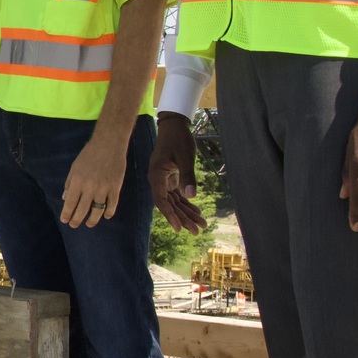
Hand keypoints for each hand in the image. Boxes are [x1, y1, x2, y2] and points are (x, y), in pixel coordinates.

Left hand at [61, 127, 129, 227]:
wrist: (108, 144)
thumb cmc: (89, 154)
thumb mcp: (74, 167)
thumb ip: (69, 183)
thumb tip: (65, 198)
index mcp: (77, 182)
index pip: (69, 203)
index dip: (66, 214)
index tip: (65, 220)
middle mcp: (89, 188)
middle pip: (82, 210)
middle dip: (76, 220)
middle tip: (74, 225)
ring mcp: (104, 189)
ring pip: (97, 210)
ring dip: (92, 220)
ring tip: (89, 224)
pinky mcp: (116, 188)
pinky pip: (112, 205)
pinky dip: (109, 212)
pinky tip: (106, 216)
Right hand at [151, 112, 205, 232]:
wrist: (174, 127)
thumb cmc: (178, 139)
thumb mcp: (184, 157)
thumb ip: (187, 176)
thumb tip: (191, 196)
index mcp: (156, 175)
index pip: (161, 200)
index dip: (170, 215)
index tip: (179, 228)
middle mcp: (158, 180)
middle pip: (169, 204)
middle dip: (183, 218)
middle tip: (196, 231)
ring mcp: (164, 180)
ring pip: (174, 201)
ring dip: (186, 213)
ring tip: (200, 225)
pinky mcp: (170, 178)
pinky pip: (178, 195)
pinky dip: (187, 203)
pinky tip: (197, 212)